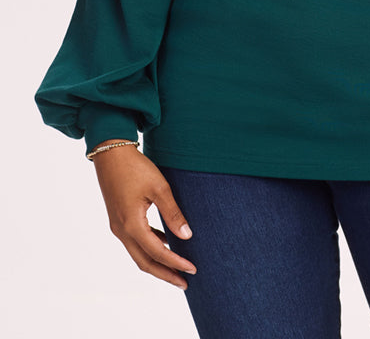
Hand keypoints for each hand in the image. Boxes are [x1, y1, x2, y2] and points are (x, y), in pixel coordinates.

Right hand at [91, 140, 196, 289]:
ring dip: (157, 263)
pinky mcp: (118, 220)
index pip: (158, 252)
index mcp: (132, 225)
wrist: (111, 153)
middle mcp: (122, 231)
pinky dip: (150, 248)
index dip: (176, 263)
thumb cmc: (136, 168)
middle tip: (185, 282)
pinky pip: (135, 242)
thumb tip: (187, 236)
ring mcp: (118, 227)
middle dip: (165, 274)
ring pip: (138, 254)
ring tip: (176, 268)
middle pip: (144, 262)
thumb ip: (173, 213)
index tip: (192, 269)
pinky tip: (165, 243)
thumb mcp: (159, 188)